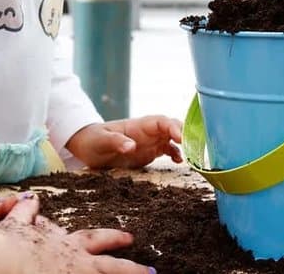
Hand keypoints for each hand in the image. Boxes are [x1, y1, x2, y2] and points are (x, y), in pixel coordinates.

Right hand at [0, 193, 151, 273]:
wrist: (6, 259)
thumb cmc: (8, 242)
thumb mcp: (17, 223)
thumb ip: (25, 212)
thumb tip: (30, 198)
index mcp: (66, 245)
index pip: (94, 239)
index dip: (113, 238)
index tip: (129, 237)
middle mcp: (77, 263)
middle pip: (111, 267)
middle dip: (131, 269)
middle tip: (151, 272)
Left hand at [65, 116, 183, 169]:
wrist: (88, 147)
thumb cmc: (93, 140)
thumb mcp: (101, 141)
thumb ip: (116, 142)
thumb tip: (131, 146)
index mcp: (138, 125)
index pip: (161, 121)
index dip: (173, 127)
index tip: (182, 138)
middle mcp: (148, 132)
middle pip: (172, 128)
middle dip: (186, 134)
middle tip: (195, 148)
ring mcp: (150, 141)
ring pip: (173, 138)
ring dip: (184, 145)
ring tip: (193, 156)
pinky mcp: (150, 152)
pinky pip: (168, 150)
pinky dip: (176, 154)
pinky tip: (180, 162)